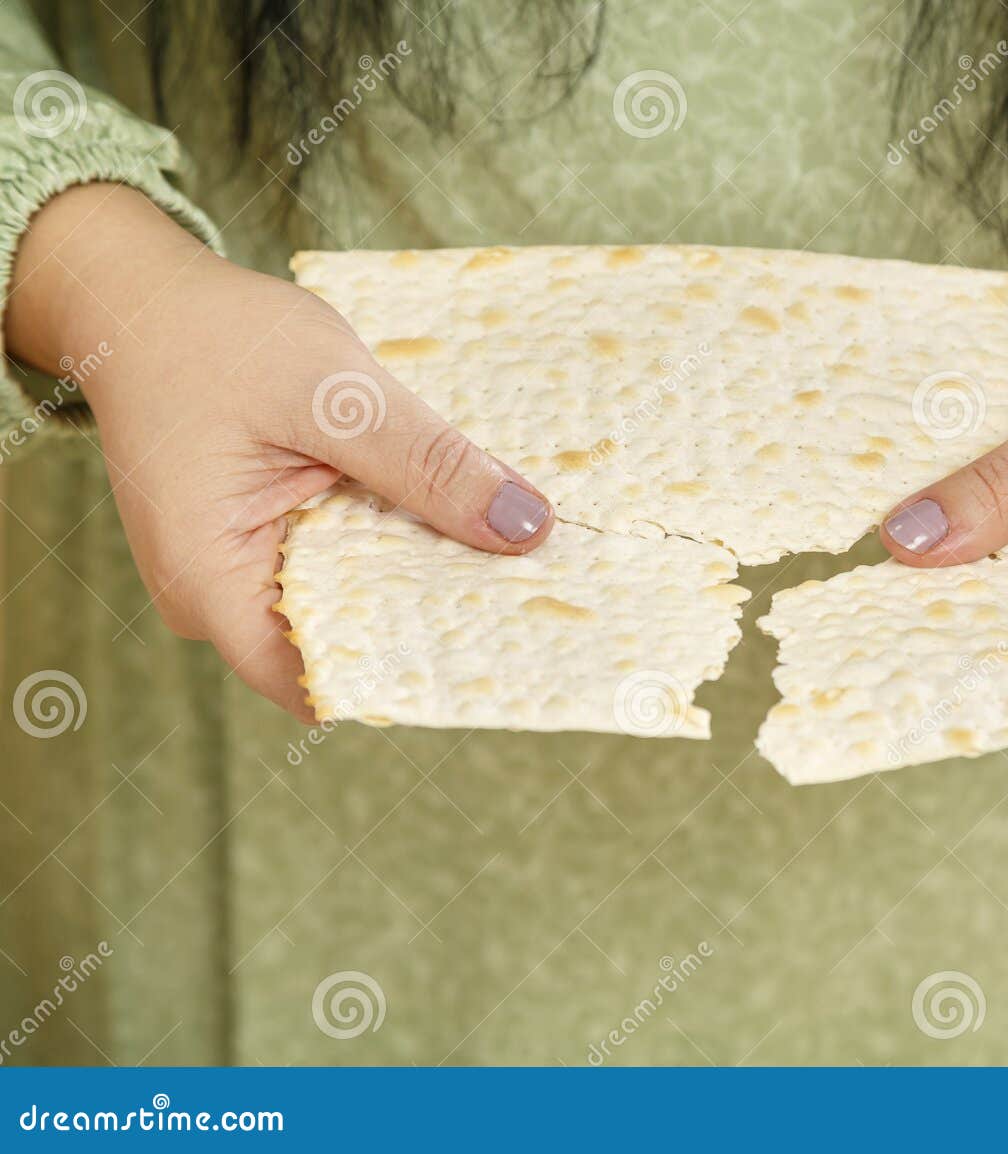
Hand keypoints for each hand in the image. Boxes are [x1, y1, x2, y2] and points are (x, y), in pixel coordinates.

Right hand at [5, 184, 553, 719]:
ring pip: (358, 600)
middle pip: (353, 642)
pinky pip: (346, 561)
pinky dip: (400, 539)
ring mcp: (242, 575)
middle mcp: (221, 601)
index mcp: (213, 586)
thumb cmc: (213, 338)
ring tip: (519, 559)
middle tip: (542, 594)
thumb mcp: (336, 393)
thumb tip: (527, 528)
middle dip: (441, 619)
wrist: (142, 300)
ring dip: (427, 574)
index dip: (418, 669)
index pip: (330, 677)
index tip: (508, 641)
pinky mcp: (267, 542)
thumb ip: (427, 463)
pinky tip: (465, 519)